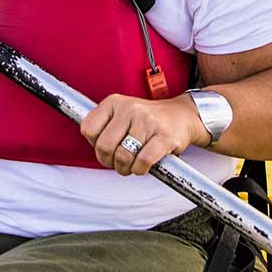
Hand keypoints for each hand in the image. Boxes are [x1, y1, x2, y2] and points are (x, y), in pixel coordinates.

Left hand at [80, 92, 209, 175]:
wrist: (183, 116)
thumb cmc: (148, 120)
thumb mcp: (122, 113)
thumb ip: (104, 126)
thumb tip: (91, 144)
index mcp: (114, 102)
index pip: (88, 129)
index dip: (94, 145)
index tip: (106, 147)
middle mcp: (130, 108)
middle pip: (104, 146)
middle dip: (108, 161)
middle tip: (117, 163)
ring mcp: (148, 122)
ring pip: (123, 156)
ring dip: (125, 168)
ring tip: (131, 165)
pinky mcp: (165, 137)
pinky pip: (143, 161)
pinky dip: (139, 170)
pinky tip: (142, 167)